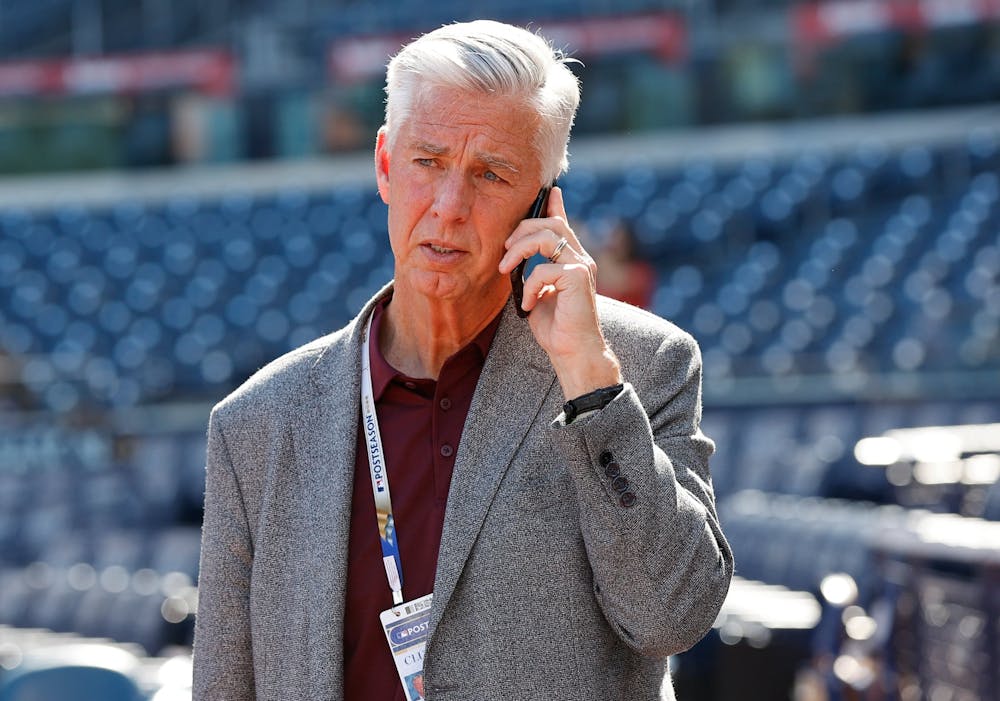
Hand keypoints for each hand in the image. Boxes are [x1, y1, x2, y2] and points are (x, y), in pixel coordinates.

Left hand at [499, 187, 621, 398]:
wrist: (573, 352)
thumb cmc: (556, 328)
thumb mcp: (537, 293)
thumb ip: (532, 273)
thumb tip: (515, 258)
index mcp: (572, 260)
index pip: (563, 223)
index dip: (555, 204)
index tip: (549, 190)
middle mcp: (580, 258)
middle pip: (551, 223)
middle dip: (521, 230)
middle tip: (504, 250)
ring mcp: (582, 266)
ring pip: (547, 236)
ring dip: (519, 250)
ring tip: (506, 270)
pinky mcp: (578, 278)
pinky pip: (544, 269)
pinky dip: (528, 286)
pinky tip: (527, 304)